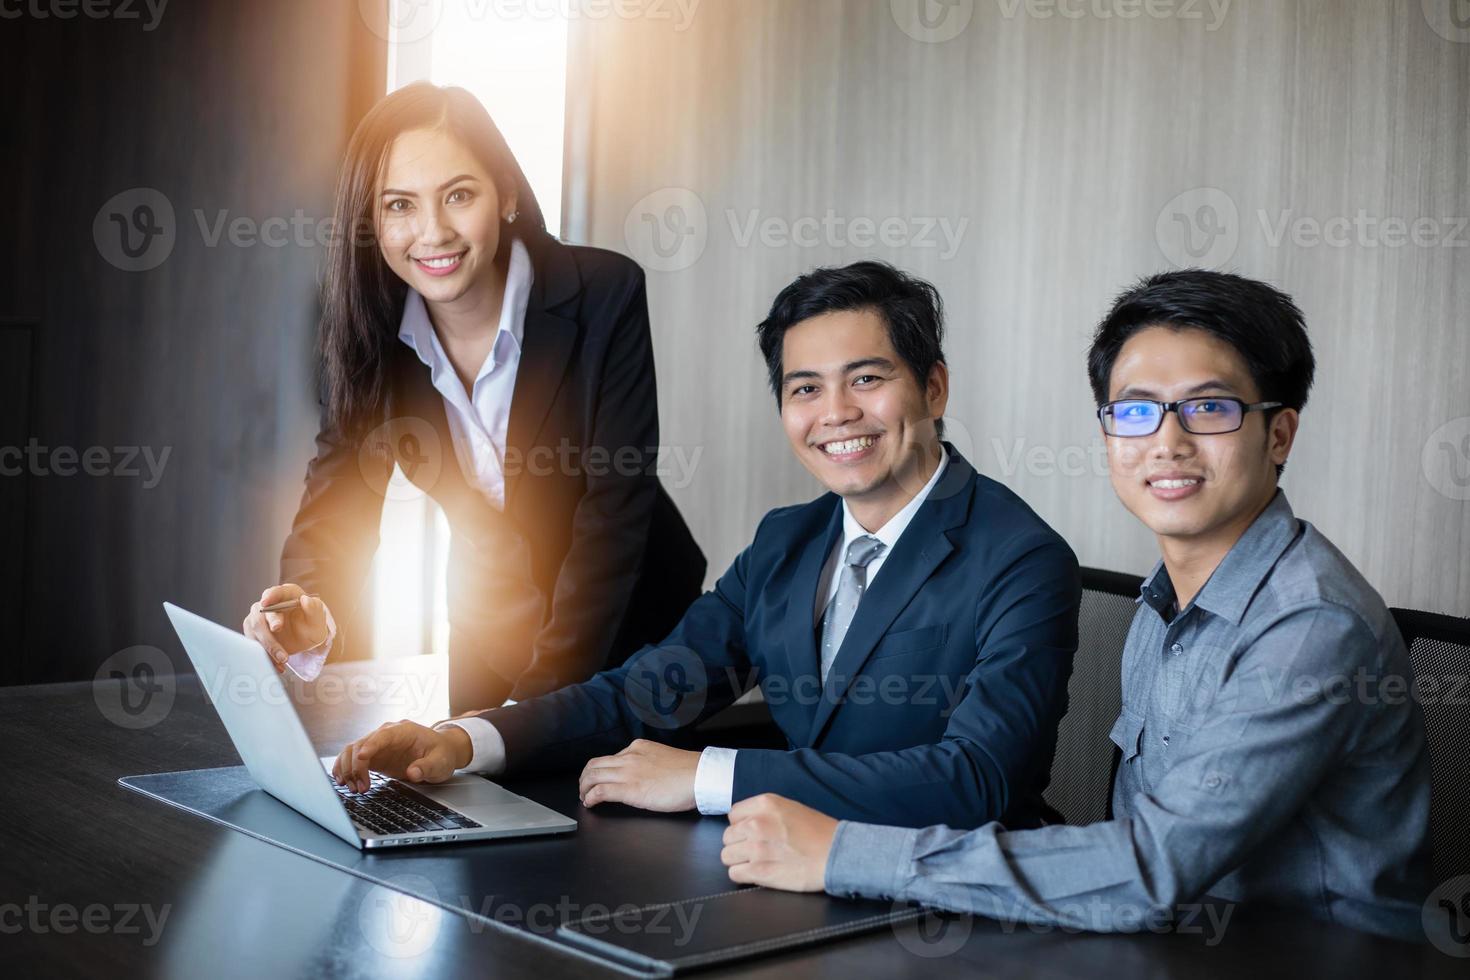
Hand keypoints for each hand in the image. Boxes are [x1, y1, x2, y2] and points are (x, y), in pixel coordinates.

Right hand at [242, 584, 330, 673]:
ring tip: (283, 660)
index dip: (270, 596)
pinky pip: (253, 644)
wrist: (304, 639)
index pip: (275, 592)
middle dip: (269, 634)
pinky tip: (277, 665)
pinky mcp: (253, 633)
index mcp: (285, 595)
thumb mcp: (317, 620)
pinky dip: (265, 656)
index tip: (266, 602)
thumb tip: (306, 600)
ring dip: (267, 648)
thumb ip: (314, 609)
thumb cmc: (310, 625)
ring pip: (254, 631)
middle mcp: (268, 604)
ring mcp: (258, 618)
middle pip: (260, 615)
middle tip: (281, 650)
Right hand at [332, 720, 471, 792]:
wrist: (440, 752)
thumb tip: (413, 773)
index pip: (383, 735)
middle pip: (361, 744)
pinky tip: (343, 782)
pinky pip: (352, 759)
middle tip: (361, 788)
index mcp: (403, 731)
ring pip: (351, 751)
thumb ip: (427, 767)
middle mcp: (386, 734)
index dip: (371, 746)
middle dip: (356, 767)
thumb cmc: (441, 753)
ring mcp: (377, 745)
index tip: (362, 758)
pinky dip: (345, 769)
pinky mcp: (373, 756)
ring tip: (353, 789)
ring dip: (348, 769)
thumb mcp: (440, 762)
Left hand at [577, 739, 699, 812]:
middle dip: (585, 777)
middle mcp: (629, 757)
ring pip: (592, 776)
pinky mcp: (629, 790)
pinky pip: (600, 792)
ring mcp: (627, 772)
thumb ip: (648, 762)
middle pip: (595, 764)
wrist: (700, 776)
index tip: (599, 778)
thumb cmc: (689, 772)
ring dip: (584, 788)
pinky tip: (590, 803)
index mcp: (638, 748)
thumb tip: (642, 773)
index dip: (599, 770)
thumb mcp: (663, 757)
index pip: (610, 757)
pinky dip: (590, 797)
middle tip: (583, 788)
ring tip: (584, 796)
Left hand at [721, 794, 838, 891]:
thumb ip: (765, 812)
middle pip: (728, 836)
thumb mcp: (790, 807)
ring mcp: (756, 848)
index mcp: (764, 804)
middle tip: (756, 850)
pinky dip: (743, 875)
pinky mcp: (759, 871)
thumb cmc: (819, 832)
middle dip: (739, 844)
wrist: (836, 854)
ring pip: (726, 856)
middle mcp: (756, 823)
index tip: (751, 833)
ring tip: (756, 862)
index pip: (733, 815)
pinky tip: (757, 873)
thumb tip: (746, 822)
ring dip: (739, 860)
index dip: (742, 825)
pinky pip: (734, 873)